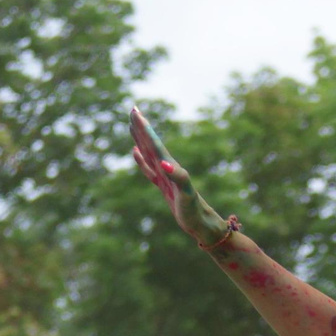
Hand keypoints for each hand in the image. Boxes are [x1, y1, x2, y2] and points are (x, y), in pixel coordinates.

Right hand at [129, 107, 236, 251]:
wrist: (202, 226)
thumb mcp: (186, 194)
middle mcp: (168, 169)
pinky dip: (142, 160)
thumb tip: (163, 163)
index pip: (155, 145)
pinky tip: (136, 152)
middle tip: (133, 110)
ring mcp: (166, 177)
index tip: (136, 112)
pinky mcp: (165, 186)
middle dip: (142, 128)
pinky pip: (150, 169)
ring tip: (132, 125)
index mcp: (171, 168)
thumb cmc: (194, 211)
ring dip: (141, 139)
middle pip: (151, 144)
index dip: (145, 129)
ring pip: (149, 154)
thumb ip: (178, 177)